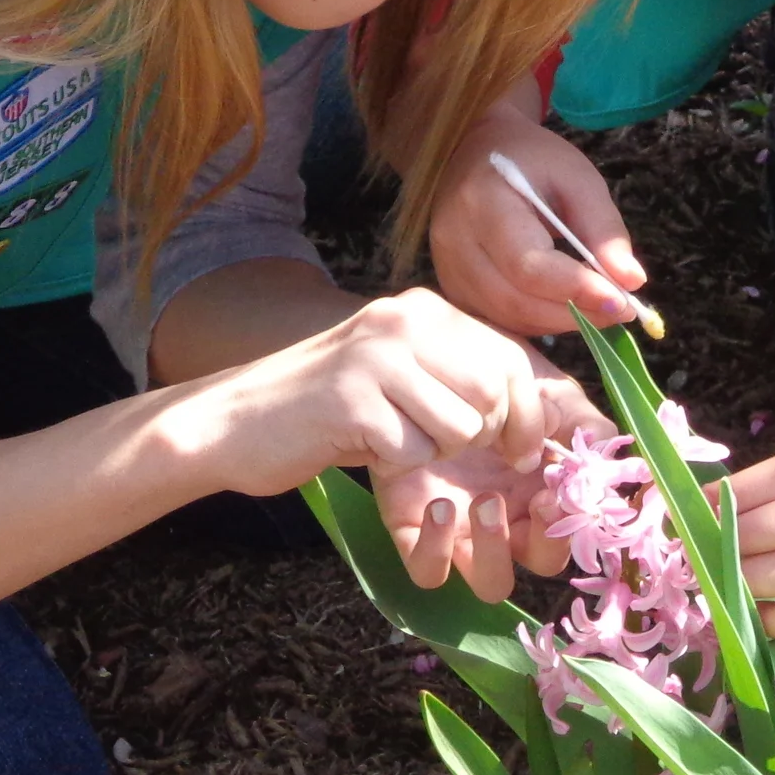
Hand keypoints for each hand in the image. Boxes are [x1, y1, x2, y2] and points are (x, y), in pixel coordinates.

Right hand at [176, 287, 554, 495]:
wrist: (233, 420)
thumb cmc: (328, 407)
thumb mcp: (401, 372)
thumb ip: (461, 375)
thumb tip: (541, 412)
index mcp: (422, 310)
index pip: (510, 357)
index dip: (524, 412)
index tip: (517, 448)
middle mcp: (403, 321)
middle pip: (494, 391)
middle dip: (482, 436)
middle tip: (440, 446)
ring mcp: (376, 357)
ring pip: (461, 425)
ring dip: (433, 451)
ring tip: (392, 439)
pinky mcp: (352, 400)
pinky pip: (413, 451)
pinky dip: (395, 464)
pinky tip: (363, 447)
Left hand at [378, 356, 607, 600]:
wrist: (429, 369)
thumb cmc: (495, 384)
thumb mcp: (545, 391)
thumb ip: (583, 421)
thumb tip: (606, 449)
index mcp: (547, 493)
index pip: (576, 529)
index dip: (577, 519)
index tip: (565, 488)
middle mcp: (512, 521)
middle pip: (543, 562)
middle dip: (548, 541)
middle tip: (538, 500)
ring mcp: (465, 532)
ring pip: (490, 582)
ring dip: (494, 552)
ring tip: (486, 501)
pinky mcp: (416, 530)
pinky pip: (429, 570)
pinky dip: (436, 550)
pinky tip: (440, 505)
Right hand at [430, 102, 647, 335]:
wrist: (478, 150)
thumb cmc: (532, 161)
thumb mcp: (576, 178)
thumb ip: (604, 229)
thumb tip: (632, 281)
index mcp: (482, 201)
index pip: (528, 263)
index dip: (576, 289)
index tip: (623, 302)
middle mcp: (454, 241)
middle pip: (517, 300)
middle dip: (575, 313)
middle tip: (620, 311)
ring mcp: (446, 269)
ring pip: (508, 317)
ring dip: (561, 322)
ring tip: (599, 309)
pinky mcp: (452, 287)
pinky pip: (499, 319)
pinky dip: (540, 321)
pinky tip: (566, 307)